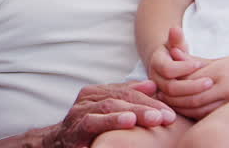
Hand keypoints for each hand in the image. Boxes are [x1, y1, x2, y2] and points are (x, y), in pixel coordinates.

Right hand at [39, 81, 175, 147]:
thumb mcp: (108, 110)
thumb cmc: (88, 127)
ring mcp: (78, 113)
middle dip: (144, 107)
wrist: (57, 143)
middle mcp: (86, 99)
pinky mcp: (73, 131)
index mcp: (97, 92)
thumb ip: (127, 97)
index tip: (171, 111)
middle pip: (119, 98)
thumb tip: (152, 85)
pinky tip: (126, 123)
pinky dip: (109, 122)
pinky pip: (91, 124)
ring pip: (107, 108)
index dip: (150, 99)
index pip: (127, 91)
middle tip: (166, 117)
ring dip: (129, 113)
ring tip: (148, 118)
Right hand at [146, 26, 212, 107]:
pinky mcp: (168, 104)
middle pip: (171, 88)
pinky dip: (194, 107)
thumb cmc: (175, 51)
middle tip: (211, 81)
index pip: (168, 69)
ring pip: (175, 102)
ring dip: (194, 97)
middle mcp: (154, 80)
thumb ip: (176, 38)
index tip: (199, 64)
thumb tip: (175, 29)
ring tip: (212, 90)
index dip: (184, 68)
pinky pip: (181, 110)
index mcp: (156, 64)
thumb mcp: (175, 43)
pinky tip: (209, 102)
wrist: (166, 64)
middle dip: (192, 85)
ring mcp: (160, 94)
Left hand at [164, 51, 228, 119]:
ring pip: (199, 110)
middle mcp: (225, 87)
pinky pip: (210, 115)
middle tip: (161, 99)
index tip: (160, 84)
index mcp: (218, 71)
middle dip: (172, 100)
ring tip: (171, 106)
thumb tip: (172, 53)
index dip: (171, 84)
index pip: (187, 80)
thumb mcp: (219, 61)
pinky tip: (189, 112)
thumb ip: (195, 61)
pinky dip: (196, 115)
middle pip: (190, 98)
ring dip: (182, 109)